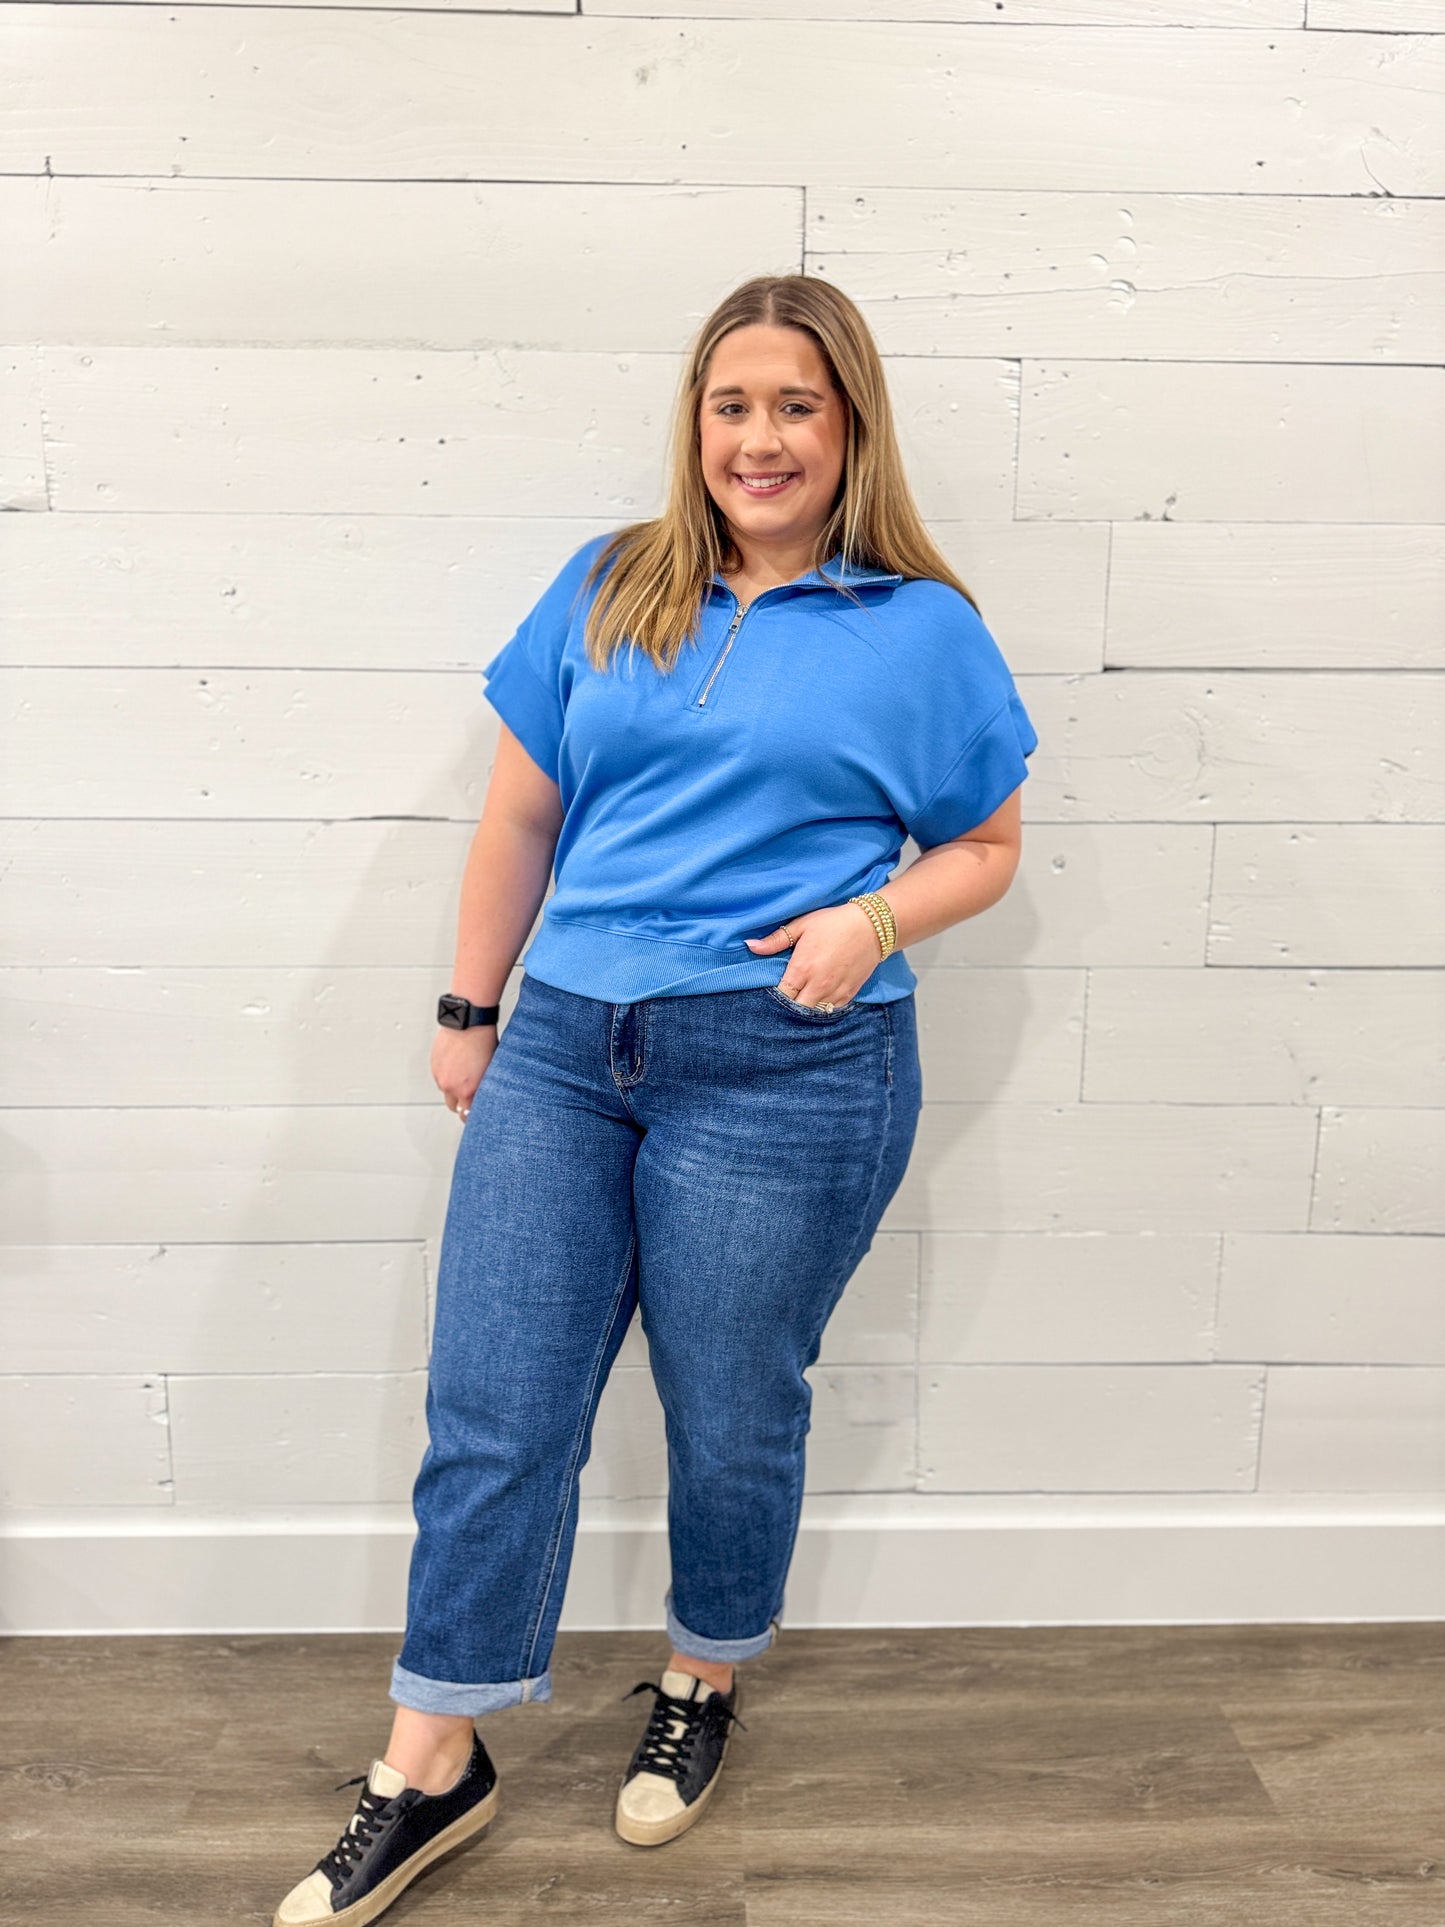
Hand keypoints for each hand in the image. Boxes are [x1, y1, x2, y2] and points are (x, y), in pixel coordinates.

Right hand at [431, 1025, 497, 1119]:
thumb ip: (483, 1088)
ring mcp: (440, 1076)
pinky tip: (457, 1066)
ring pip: (446, 1092)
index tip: (475, 1116)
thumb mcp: (490, 1070)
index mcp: (468, 1090)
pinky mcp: (434, 1065)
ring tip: (464, 1076)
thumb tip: (485, 1097)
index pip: (467, 1116)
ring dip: (453, 1089)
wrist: (468, 1022)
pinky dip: (447, 1075)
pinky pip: (440, 1077)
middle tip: (469, 1098)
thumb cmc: (483, 1041)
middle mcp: (451, 1086)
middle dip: (461, 1105)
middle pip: (454, 1108)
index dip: (471, 1117)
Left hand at [744, 901, 883, 1007]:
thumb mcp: (802, 925)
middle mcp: (817, 985)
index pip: (781, 996)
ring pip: (813, 1014)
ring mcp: (834, 992)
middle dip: (787, 1007)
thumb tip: (750, 946)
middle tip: (783, 1001)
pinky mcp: (848, 994)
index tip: (770, 993)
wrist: (872, 926)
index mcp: (802, 969)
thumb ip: (775, 940)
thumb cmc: (833, 923)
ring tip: (798, 1003)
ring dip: (804, 1011)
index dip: (773, 997)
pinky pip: (830, 1012)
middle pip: (795, 1010)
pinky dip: (822, 1009)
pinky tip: (816, 1002)